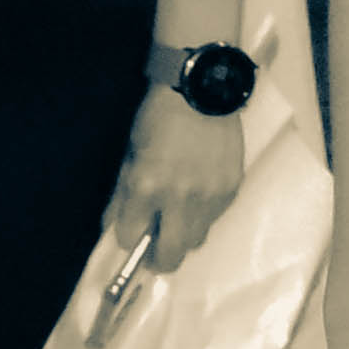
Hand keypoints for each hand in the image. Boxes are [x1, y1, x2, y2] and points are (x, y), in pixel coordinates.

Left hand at [94, 83, 253, 329]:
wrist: (203, 89)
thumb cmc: (158, 118)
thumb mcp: (130, 155)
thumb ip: (123, 195)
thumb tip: (116, 227)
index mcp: (146, 187)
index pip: (129, 237)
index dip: (128, 235)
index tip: (130, 229)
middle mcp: (179, 198)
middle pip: (169, 256)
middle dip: (157, 258)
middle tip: (154, 249)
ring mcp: (210, 196)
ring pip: (195, 241)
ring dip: (183, 235)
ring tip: (178, 214)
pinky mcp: (231, 189)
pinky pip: (214, 219)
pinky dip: (202, 215)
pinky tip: (198, 193)